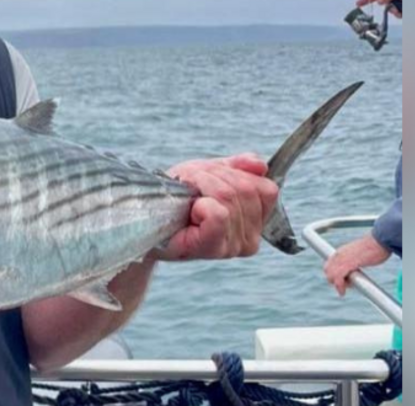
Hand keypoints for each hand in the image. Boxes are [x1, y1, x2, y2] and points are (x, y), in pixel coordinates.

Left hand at [155, 153, 278, 260]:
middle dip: (214, 176)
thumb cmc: (178, 198)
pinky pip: (219, 215)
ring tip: (188, 199)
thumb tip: (262, 166)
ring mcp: (233, 246)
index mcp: (256, 220)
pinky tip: (191, 211)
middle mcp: (250, 239)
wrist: (147, 221)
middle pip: (246, 189)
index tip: (211, 180)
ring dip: (202, 186)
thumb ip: (238, 169)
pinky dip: (202, 205)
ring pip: (228, 196)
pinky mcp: (213, 248)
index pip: (267, 189)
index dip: (236, 174)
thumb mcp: (210, 175)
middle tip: (193, 187)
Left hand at [323, 234, 391, 295]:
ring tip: (345, 289)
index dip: (332, 274)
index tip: (341, 281)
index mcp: (341, 251)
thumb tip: (360, 266)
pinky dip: (339, 286)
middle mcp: (339, 254)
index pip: (329, 264)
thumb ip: (356, 259)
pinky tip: (342, 292)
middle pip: (327, 270)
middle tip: (345, 286)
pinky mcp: (348, 263)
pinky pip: (338, 277)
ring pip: (330, 275)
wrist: (380, 240)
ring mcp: (342, 258)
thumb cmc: (376, 247)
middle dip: (333, 280)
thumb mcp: (360, 253)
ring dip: (336, 285)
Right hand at [356, 0, 401, 17]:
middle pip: (382, 2)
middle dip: (387, 6)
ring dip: (395, 10)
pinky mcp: (403, 7)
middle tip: (393, 3)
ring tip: (403, 5)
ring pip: (390, 9)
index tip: (358, 3)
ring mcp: (398, 1)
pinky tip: (404, 9)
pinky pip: (397, 14)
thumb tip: (378, 1)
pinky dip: (400, 13)